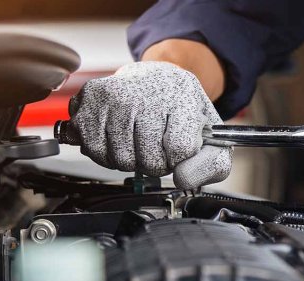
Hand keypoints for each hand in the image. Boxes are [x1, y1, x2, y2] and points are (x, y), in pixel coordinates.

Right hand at [69, 61, 232, 188]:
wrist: (157, 77)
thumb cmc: (183, 111)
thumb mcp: (213, 135)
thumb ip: (212, 165)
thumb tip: (182, 179)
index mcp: (182, 98)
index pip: (180, 149)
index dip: (179, 159)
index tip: (178, 146)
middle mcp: (146, 92)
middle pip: (148, 159)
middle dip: (155, 162)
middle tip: (157, 144)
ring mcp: (115, 94)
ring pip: (121, 159)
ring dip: (131, 160)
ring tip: (138, 140)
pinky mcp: (91, 97)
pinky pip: (95, 151)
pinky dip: (107, 154)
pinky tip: (118, 136)